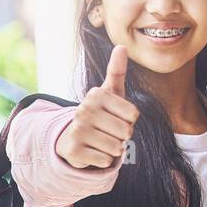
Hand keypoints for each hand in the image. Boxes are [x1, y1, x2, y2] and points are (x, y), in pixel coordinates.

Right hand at [56, 45, 139, 168]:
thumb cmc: (101, 113)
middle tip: (108, 131)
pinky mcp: (73, 151)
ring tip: (101, 140)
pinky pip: (106, 161)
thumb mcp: (110, 92)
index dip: (130, 120)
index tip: (116, 116)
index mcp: (96, 95)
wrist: (73, 137)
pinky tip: (93, 151)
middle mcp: (83, 110)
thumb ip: (117, 71)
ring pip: (117, 148)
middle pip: (126, 132)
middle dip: (123, 136)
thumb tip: (121, 46)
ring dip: (114, 149)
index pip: (133, 114)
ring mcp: (76, 130)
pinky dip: (104, 160)